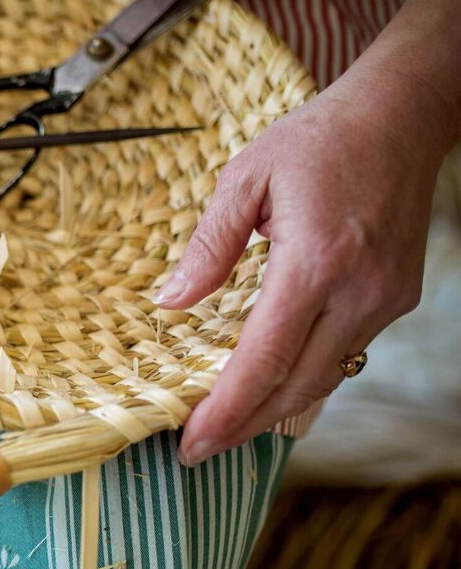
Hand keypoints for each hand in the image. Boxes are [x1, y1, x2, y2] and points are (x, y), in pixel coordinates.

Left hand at [155, 70, 445, 465]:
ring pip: (322, 378)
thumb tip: (171, 303)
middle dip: (243, 427)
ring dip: (272, 409)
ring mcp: (383, 300)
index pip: (263, 360)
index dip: (225, 411)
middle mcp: (357, 292)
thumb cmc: (317, 140)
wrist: (398, 117)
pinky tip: (269, 385)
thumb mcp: (245, 178)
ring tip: (224, 426)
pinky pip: (342, 353)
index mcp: (315, 262)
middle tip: (196, 451)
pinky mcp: (394, 298)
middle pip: (296, 387)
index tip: (190, 443)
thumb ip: (208, 247)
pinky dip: (302, 378)